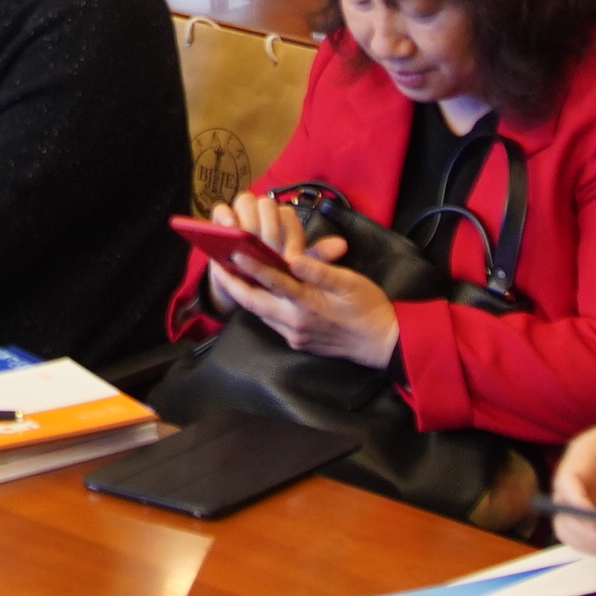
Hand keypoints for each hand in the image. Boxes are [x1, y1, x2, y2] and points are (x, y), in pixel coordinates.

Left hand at [201, 196, 400, 364]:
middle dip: (231, 284)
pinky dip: (259, 305)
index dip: (251, 266)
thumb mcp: (350, 283)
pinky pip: (271, 321)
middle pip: (253, 303)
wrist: (382, 344)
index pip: (273, 282)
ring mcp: (294, 335)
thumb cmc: (369, 308)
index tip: (232, 251)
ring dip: (242, 295)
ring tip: (227, 275)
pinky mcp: (297, 341)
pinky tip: (254, 293)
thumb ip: (320, 271)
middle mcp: (294, 323)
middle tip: (213, 266)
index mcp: (307, 305)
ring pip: (259, 313)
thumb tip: (295, 258)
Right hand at [549, 420, 595, 551]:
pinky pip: (581, 536)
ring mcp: (579, 499)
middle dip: (586, 533)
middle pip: (562, 510)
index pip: (567, 481)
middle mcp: (574, 478)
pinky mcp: (588, 516)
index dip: (577, 505)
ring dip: (590, 544)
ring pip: (567, 528)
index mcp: (584, 454)